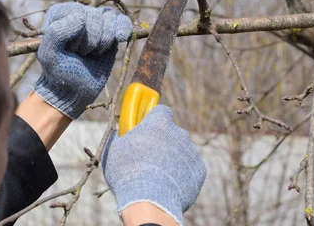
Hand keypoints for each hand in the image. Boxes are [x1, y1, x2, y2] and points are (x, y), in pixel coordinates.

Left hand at [34, 3, 131, 119]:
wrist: (74, 90)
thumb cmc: (58, 72)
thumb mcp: (49, 55)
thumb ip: (57, 32)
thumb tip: (81, 16)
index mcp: (60, 14)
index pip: (79, 13)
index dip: (78, 35)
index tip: (70, 50)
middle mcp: (79, 13)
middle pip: (97, 16)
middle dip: (92, 41)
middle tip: (81, 54)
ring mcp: (97, 22)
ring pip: (110, 18)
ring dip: (104, 41)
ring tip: (92, 53)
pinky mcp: (112, 32)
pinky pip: (123, 21)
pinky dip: (124, 29)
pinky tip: (120, 38)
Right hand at [101, 105, 205, 225]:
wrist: (150, 202)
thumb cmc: (128, 172)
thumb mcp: (114, 150)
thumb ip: (120, 136)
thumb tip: (119, 133)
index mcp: (159, 122)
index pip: (161, 111)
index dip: (153, 119)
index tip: (146, 128)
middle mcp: (179, 133)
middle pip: (172, 133)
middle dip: (163, 142)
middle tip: (148, 158)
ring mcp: (191, 151)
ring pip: (182, 152)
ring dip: (172, 159)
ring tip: (157, 177)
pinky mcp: (199, 170)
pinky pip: (189, 169)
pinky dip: (181, 175)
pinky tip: (168, 186)